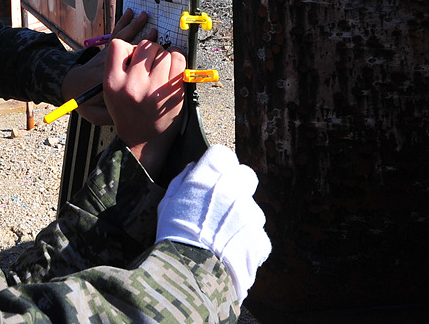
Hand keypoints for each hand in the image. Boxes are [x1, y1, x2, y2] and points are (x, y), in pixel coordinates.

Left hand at [60, 8, 155, 125]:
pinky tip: (130, 14)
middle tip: (154, 31)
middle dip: (140, 39)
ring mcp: (106, 56)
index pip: (124, 68)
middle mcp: (107, 64)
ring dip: (132, 27)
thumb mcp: (95, 115)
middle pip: (124, 49)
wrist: (69, 88)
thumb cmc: (83, 102)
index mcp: (107, 80)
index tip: (156, 56)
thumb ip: (111, 115)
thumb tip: (129, 112)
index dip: (140, 60)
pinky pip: (115, 35)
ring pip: (120, 38)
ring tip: (143, 16)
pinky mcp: (105, 51)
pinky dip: (123, 23)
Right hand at [102, 37, 184, 176]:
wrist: (142, 141)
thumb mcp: (110, 92)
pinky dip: (177, 59)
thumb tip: (140, 44)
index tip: (133, 58)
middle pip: (144, 46)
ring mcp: (154, 89)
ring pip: (163, 52)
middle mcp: (132, 85)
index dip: (128, 48)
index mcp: (112, 83)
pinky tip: (172, 67)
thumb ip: (118, 68)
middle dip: (149, 51)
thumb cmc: (127, 113)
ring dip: (164, 56)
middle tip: (150, 65)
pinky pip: (178, 60)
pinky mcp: (173, 93)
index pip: (118, 45)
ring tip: (161, 69)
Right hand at [156, 145, 270, 303]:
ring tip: (222, 237)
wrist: (191, 273)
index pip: (222, 154)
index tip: (212, 176)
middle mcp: (234, 189)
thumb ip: (181, 181)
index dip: (217, 165)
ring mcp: (251, 214)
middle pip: (245, 175)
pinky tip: (230, 253)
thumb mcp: (167, 203)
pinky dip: (247, 243)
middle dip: (237, 185)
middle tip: (222, 204)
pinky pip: (257, 236)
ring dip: (241, 218)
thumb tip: (192, 168)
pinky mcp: (261, 239)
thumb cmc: (173, 235)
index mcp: (208, 176)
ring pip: (252, 209)